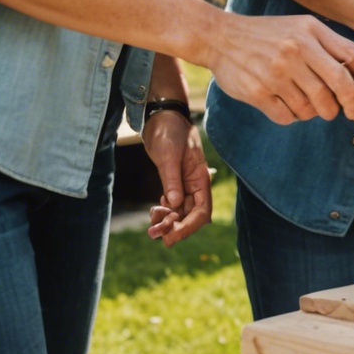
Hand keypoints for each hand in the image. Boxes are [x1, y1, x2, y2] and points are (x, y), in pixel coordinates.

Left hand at [142, 110, 211, 246]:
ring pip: (179, 212)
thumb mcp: (169, 155)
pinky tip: (154, 211)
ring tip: (151, 227)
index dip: (189, 227)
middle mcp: (194, 184)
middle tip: (155, 234)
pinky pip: (171, 204)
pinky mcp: (172, 181)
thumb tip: (173, 205)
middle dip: (175, 228)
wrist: (160, 117)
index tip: (171, 236)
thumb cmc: (169, 131)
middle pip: (190, 215)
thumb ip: (172, 180)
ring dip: (167, 222)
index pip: (202, 211)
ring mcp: (183, 184)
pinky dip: (164, 212)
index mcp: (200, 178)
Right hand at [200, 11, 353, 123]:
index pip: (344, 71)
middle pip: (328, 95)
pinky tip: (285, 102)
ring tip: (302, 99)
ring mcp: (273, 75)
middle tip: (332, 110)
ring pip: (308, 110)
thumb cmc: (270, 33)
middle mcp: (292, 53)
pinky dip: (291, 116)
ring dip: (311, 112)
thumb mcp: (307, 28)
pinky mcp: (256, 93)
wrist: (222, 37)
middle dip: (336, 109)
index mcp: (308, 35)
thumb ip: (341, 47)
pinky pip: (286, 117)